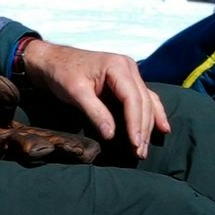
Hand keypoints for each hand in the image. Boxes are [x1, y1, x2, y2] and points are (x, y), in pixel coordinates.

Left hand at [15, 35, 169, 156]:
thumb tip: (112, 135)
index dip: (135, 123)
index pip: (133, 98)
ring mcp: (130, 74)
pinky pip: (144, 99)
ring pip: (147, 102)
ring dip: (148, 126)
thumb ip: (95, 112)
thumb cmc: (62, 73)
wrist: (52, 60)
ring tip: (145, 148)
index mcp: (118, 66)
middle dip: (143, 129)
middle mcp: (129, 68)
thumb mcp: (75, 92)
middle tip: (140, 153)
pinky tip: (163, 128)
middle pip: (143, 102)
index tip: (135, 144)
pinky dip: (152, 114)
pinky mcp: (126, 82)